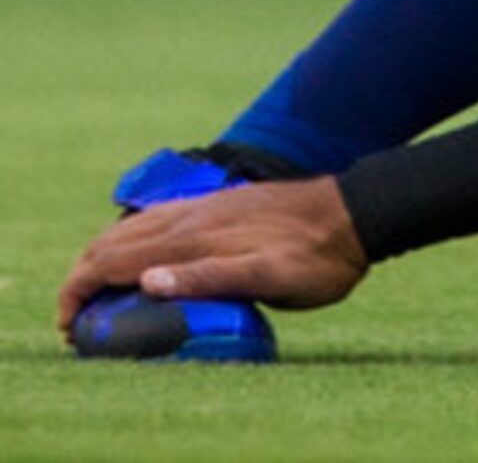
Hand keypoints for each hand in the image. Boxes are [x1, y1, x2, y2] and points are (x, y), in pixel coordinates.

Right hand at [55, 177, 370, 335]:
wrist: (358, 212)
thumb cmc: (319, 257)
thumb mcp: (271, 278)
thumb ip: (210, 279)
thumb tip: (145, 282)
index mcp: (194, 239)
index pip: (114, 262)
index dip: (80, 291)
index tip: (69, 323)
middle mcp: (191, 218)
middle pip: (113, 243)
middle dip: (82, 277)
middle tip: (76, 317)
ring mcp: (204, 207)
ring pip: (132, 228)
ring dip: (103, 257)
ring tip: (96, 289)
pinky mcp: (219, 204)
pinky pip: (157, 220)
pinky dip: (130, 240)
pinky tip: (140, 254)